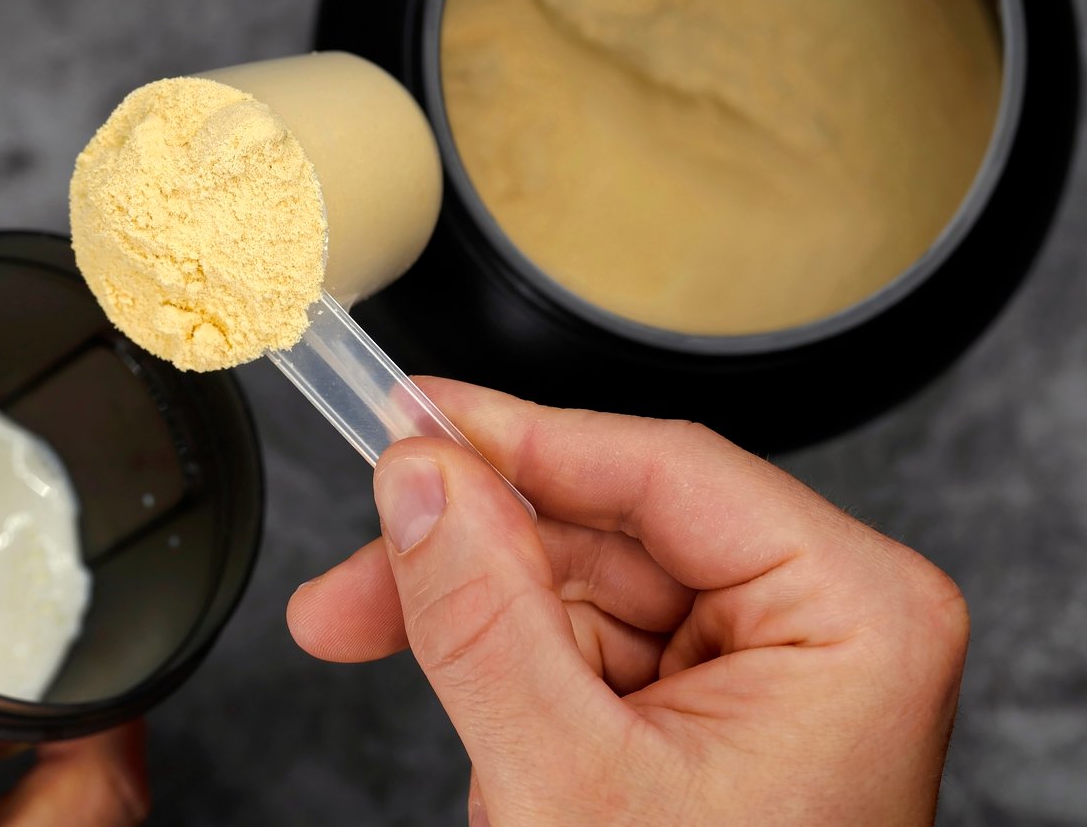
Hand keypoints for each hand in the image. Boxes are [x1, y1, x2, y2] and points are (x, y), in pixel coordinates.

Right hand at [288, 378, 968, 824]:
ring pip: (582, 587)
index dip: (515, 437)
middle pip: (607, 527)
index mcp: (847, 612)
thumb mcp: (570, 780)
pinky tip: (491, 736)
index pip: (659, 468)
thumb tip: (419, 483)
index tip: (407, 420)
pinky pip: (588, 646)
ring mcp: (766, 665)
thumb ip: (483, 615)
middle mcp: (819, 620)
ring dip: (484, 635)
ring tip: (424, 696)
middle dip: (469, 561)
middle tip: (354, 586)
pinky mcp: (714, 706)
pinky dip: (516, 680)